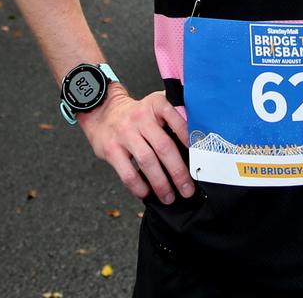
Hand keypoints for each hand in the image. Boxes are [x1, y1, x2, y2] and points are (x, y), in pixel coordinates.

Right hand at [78, 86, 193, 203]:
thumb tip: (197, 138)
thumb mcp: (155, 106)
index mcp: (156, 104)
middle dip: (178, 172)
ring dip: (161, 183)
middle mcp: (141, 117)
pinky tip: (147, 193)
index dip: (189, 139)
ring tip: (169, 197)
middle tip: (188, 189)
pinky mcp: (112, 150)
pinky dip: (139, 187)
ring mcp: (125, 133)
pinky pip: (128, 173)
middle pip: (164, 146)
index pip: (177, 120)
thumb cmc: (137, 115)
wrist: (103, 113)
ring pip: (147, 161)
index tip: (199, 158)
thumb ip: (175, 115)